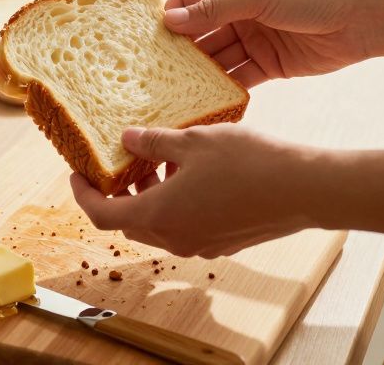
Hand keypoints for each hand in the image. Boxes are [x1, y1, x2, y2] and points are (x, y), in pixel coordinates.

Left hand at [70, 125, 320, 257]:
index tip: (78, 174)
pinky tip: (189, 172)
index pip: (102, 215)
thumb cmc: (249, 163)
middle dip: (118, 193)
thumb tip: (127, 139)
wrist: (306, 189)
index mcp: (159, 216)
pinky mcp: (223, 241)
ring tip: (157, 159)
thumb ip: (154, 143)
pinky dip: (174, 202)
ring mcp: (201, 243)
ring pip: (158, 224)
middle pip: (128, 223)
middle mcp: (176, 238)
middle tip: (117, 163)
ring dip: (149, 196)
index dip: (83, 194)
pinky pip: (184, 225)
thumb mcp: (193, 141)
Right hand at [164, 0, 371, 87]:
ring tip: (174, 92)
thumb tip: (170, 19)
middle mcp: (240, 12)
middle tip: (153, 72)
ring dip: (199, 73)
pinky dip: (224, 89)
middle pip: (200, 33)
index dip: (169, 18)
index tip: (145, 39)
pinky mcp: (269, 65)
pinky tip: (206, 102)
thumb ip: (215, 9)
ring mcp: (254, 39)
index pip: (190, 0)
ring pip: (217, 58)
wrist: (363, 19)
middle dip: (179, 51)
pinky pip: (239, 78)